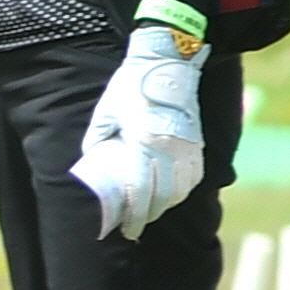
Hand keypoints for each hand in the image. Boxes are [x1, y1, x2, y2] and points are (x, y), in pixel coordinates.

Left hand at [70, 22, 207, 239]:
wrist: (168, 60)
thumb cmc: (131, 85)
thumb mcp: (106, 112)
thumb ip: (99, 140)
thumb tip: (93, 163)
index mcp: (144, 141)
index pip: (139, 190)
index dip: (132, 215)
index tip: (124, 229)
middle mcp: (169, 147)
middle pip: (161, 196)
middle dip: (146, 216)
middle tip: (133, 227)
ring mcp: (187, 145)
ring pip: (180, 190)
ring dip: (164, 206)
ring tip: (149, 213)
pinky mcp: (197, 141)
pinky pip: (193, 176)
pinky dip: (182, 191)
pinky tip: (171, 195)